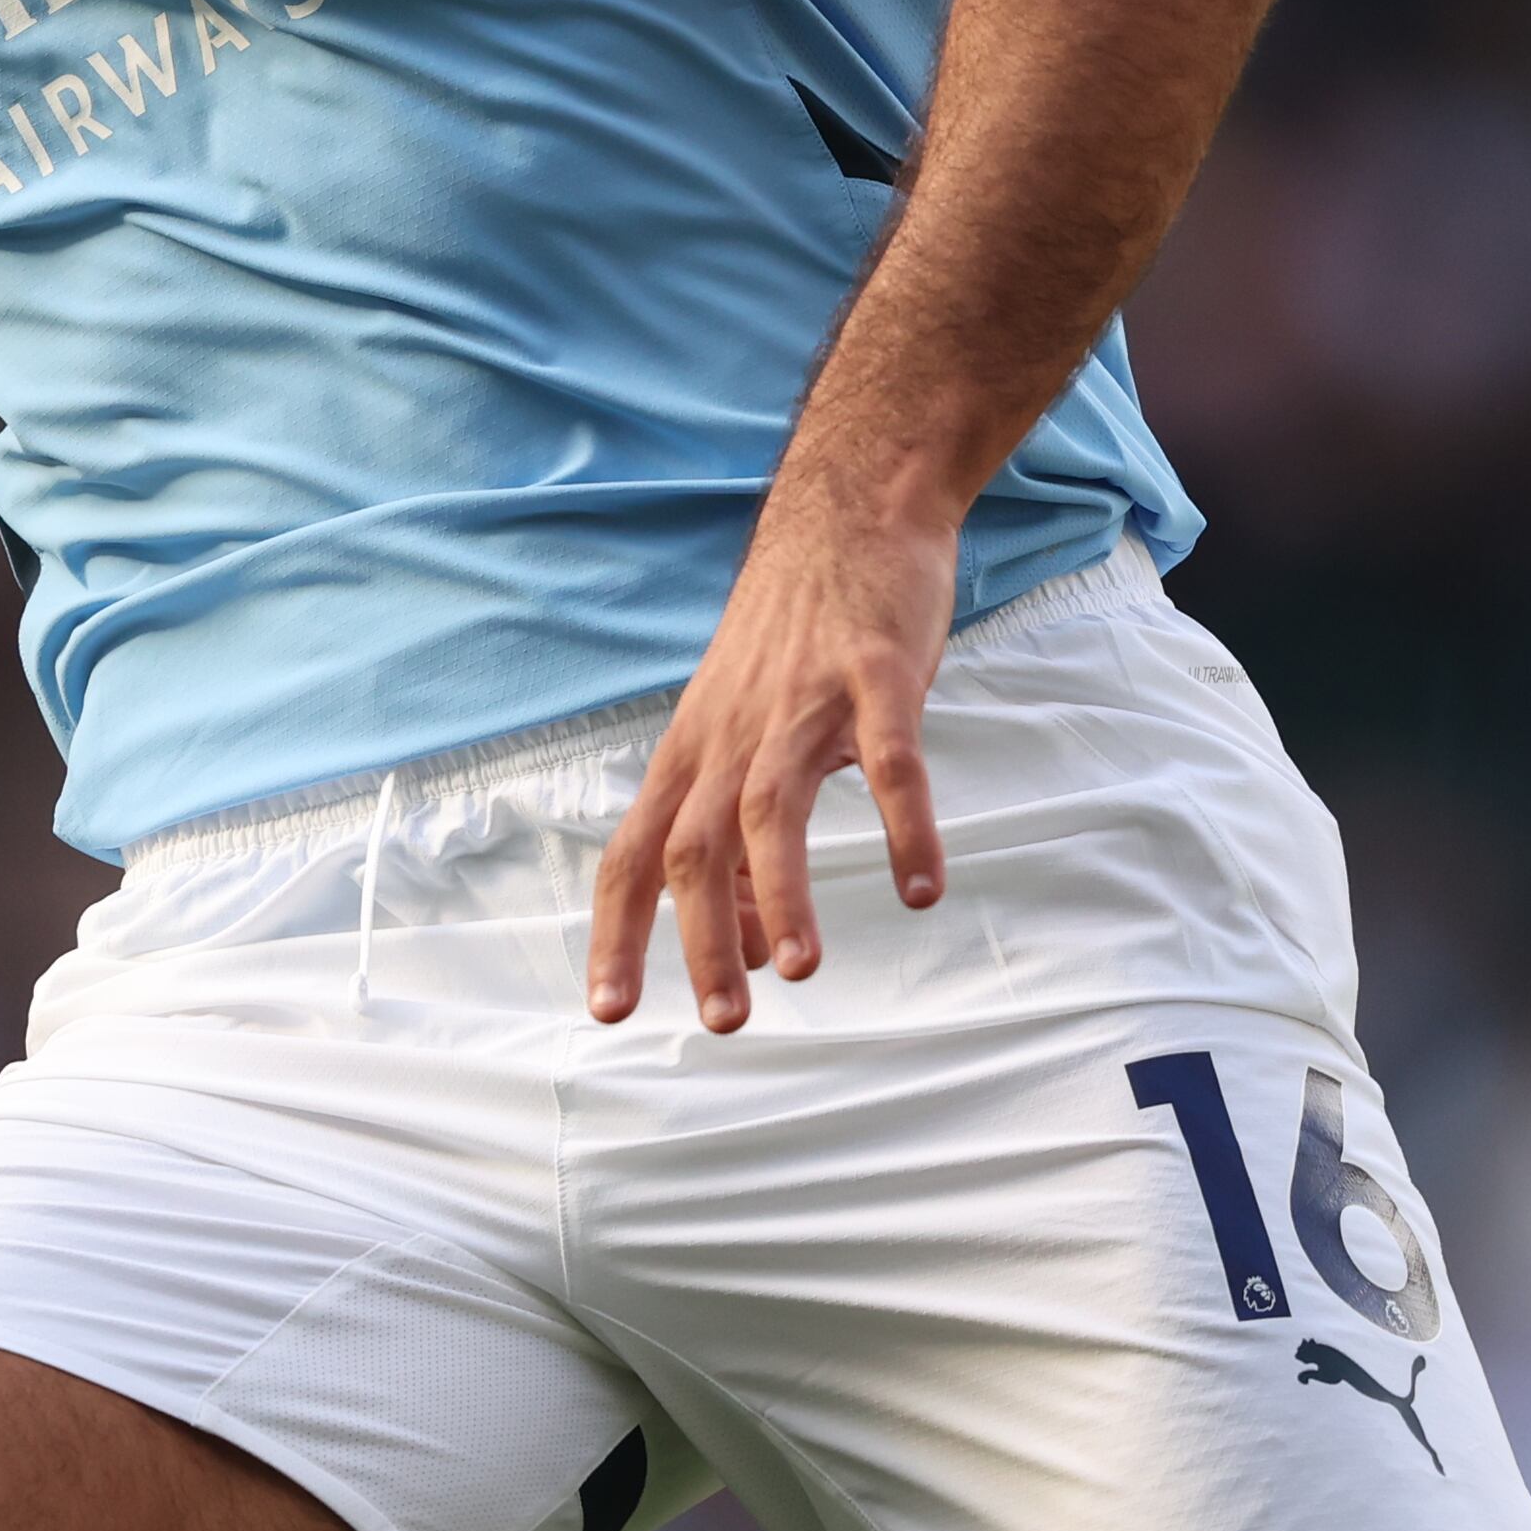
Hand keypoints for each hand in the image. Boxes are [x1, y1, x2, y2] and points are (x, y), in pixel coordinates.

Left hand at [585, 490, 953, 1030]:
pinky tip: (921, 885)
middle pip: (694, 845)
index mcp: (694, 752)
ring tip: (800, 970)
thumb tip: (736, 937)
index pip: (634, 854)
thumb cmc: (793, 636)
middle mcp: (733, 732)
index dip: (617, 933)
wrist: (850, 509)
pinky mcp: (875, 673)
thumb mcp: (742, 729)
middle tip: (723, 1020)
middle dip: (700, 939)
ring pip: (772, 806)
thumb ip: (732, 829)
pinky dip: (903, 823)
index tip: (608, 1011)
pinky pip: (890, 758)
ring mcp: (803, 699)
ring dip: (782, 893)